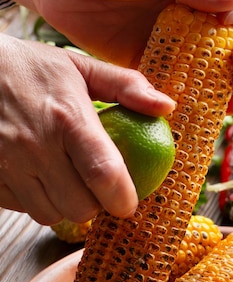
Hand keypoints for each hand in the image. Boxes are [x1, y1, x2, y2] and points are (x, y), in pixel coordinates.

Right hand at [0, 35, 173, 224]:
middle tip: (96, 187)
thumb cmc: (31, 68)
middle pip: (80, 207)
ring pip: (51, 215)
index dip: (123, 199)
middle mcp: (36, 146)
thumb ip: (126, 86)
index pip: (104, 174)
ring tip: (66, 181)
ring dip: (65, 206)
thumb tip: (167, 107)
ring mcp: (8, 165)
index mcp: (67, 118)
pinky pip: (24, 209)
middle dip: (95, 205)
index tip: (129, 203)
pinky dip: (37, 201)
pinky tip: (39, 178)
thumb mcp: (80, 66)